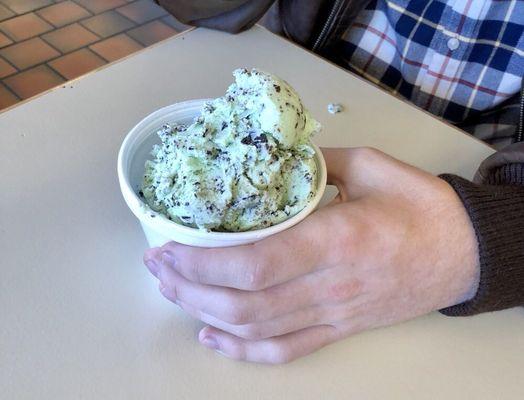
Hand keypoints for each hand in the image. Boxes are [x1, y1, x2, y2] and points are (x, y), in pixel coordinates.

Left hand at [143, 147, 479, 363]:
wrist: (463, 252)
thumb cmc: (420, 207)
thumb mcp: (371, 166)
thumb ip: (316, 163)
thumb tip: (272, 161)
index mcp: (336, 239)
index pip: (255, 263)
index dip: (203, 261)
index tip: (171, 247)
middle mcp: (330, 285)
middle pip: (244, 301)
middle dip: (190, 286)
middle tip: (159, 267)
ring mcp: (334, 314)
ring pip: (257, 328)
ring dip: (206, 313)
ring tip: (174, 292)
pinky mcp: (340, 329)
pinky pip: (286, 350)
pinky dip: (244, 350)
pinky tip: (214, 337)